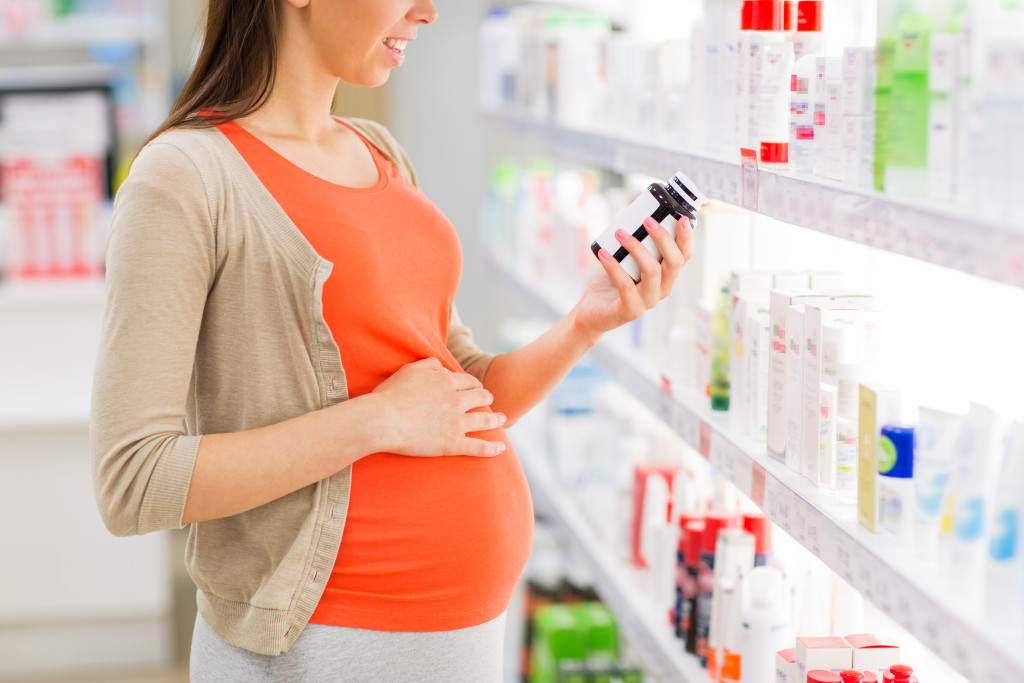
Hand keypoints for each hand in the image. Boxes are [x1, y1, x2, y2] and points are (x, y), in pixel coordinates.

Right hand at [369, 358, 506, 456]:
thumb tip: (444, 367)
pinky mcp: (453, 444)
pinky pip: (479, 447)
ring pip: (485, 420)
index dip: (474, 384)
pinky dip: (493, 448)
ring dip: (496, 419)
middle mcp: (456, 400)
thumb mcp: (410, 369)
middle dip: (487, 398)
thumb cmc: (391, 395)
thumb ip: (430, 364)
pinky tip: (502, 448)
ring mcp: (457, 423)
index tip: (477, 387)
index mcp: (447, 382)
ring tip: (503, 419)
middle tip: (490, 400)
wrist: (383, 420)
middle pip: (481, 397)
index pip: (468, 381)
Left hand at [572, 215, 693, 339]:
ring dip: (636, 248)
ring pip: (653, 271)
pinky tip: (603, 254)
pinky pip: (626, 285)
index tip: (682, 218)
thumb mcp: (626, 260)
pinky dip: (614, 266)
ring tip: (619, 233)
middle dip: (663, 238)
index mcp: (666, 276)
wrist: (592, 311)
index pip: (684, 257)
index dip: (686, 238)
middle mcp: (662, 290)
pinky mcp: (630, 310)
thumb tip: (635, 213)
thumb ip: (635, 243)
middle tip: (647, 220)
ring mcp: (648, 302)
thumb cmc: (611, 282)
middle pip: (674, 263)